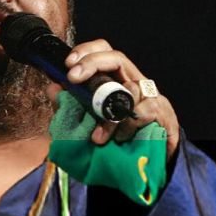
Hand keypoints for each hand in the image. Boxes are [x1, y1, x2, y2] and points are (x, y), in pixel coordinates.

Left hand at [51, 39, 180, 159]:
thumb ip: (70, 105)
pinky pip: (144, 112)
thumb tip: (53, 88)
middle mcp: (135, 80)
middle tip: (73, 78)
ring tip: (97, 137)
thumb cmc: (116, 137)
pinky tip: (120, 139)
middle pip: (117, 58)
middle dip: (92, 64)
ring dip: (108, 114)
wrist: (149, 165)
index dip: (86, 51)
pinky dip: (128, 126)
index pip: (104, 50)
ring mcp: (150, 95)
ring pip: (129, 89)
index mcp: (117, 78)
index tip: (68, 64)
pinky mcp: (163, 113)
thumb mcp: (87, 121)